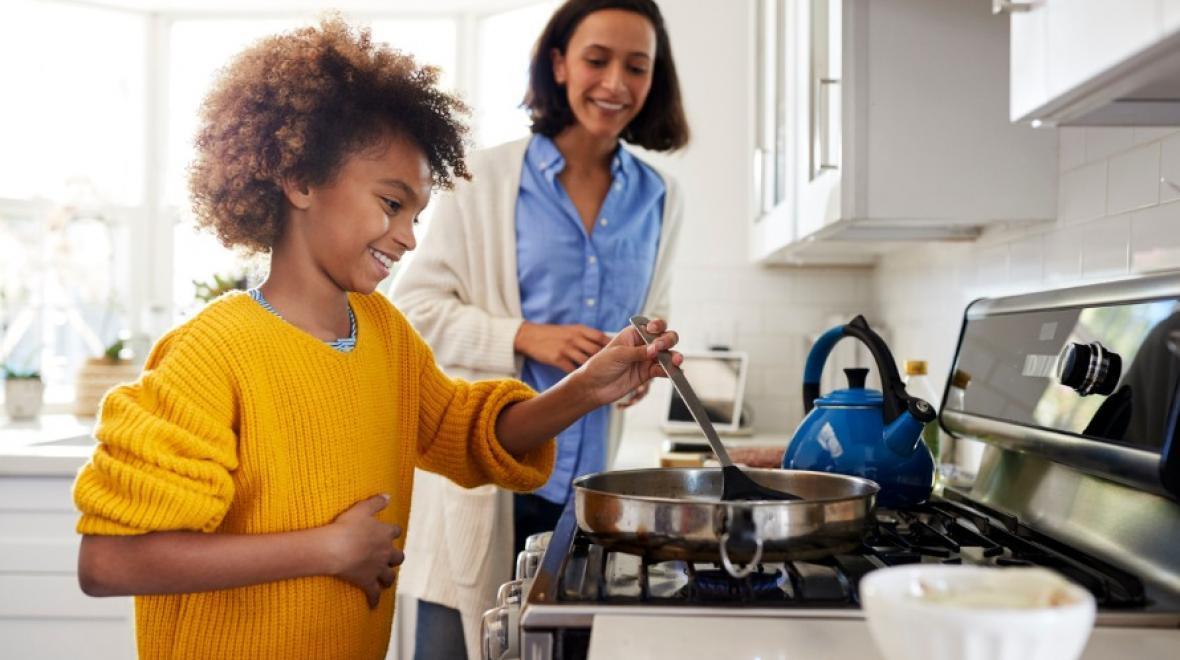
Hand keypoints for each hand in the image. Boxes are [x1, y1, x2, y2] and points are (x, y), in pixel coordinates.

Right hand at [321, 494, 402, 608]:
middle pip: (398, 556)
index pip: (395, 531)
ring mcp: (377, 568)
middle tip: (390, 559)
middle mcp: (385, 552)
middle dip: (395, 558)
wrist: (336, 548)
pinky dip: (374, 599)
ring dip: (388, 578)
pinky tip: (373, 605)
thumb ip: (376, 502)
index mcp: (384, 534)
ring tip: (385, 580)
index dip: (392, 532)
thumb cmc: (347, 526)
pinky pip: (374, 594)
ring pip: (389, 576)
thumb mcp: (362, 509)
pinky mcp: (368, 582)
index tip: (390, 533)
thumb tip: (388, 495)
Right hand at [514, 322, 609, 372]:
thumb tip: (605, 344)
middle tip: (613, 369)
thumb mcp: (571, 330)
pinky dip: (579, 375)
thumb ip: (586, 336)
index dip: (611, 346)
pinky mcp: (557, 359)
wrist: (530, 336)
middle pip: (596, 350)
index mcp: (579, 329)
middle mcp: (574, 338)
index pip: (600, 337)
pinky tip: (584, 380)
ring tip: (600, 377)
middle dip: (606, 360)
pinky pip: (572, 369)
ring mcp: (566, 348)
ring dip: (594, 369)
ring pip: (586, 361)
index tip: (619, 354)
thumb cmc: (554, 334)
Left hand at [575, 318, 680, 406]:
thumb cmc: (600, 366)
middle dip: (668, 340)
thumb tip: (656, 349)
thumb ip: (638, 352)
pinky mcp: (648, 373)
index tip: (654, 330)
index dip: (657, 326)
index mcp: (633, 334)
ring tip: (676, 361)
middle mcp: (643, 344)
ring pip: (667, 354)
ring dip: (674, 356)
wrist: (593, 387)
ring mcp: (647, 359)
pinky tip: (674, 372)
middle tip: (663, 347)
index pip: (651, 326)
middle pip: (664, 338)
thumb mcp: (617, 355)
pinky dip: (670, 371)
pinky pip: (663, 370)